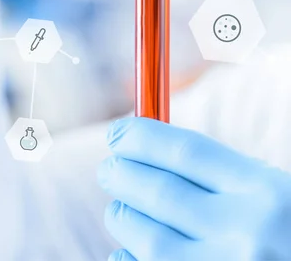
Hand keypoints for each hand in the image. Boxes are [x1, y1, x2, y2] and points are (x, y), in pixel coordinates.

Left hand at [98, 118, 290, 260]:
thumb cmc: (285, 228)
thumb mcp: (269, 191)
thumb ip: (218, 172)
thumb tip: (146, 146)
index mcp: (263, 190)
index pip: (185, 151)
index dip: (141, 138)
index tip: (117, 134)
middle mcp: (247, 231)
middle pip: (161, 192)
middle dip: (122, 175)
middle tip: (108, 170)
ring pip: (150, 239)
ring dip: (123, 218)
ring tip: (119, 210)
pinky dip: (127, 260)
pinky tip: (124, 250)